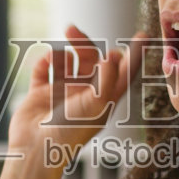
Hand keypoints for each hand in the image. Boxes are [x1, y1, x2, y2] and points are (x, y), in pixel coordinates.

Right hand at [8, 26, 147, 164]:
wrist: (36, 148)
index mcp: (103, 100)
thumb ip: (107, 79)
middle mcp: (84, 95)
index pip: (122, 73)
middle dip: (83, 44)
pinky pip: (43, 70)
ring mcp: (62, 94)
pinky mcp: (40, 94)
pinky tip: (45, 62)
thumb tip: (113, 55)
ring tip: (56, 53)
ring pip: (66, 63)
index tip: (142, 35)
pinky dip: (44, 62)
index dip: (133, 55)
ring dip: (62, 52)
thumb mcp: (96, 105)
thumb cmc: (70, 132)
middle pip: (90, 60)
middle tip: (71, 30)